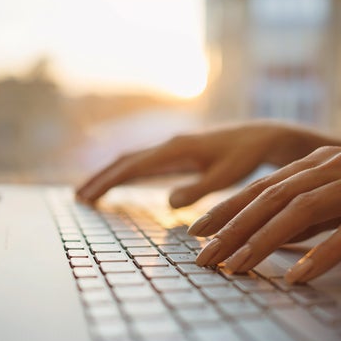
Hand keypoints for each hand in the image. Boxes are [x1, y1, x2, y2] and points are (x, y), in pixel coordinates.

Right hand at [77, 122, 317, 207]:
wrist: (261, 137)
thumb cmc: (247, 157)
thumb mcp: (226, 176)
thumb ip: (199, 189)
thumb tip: (168, 203)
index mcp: (177, 149)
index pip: (133, 166)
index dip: (108, 182)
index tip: (88, 196)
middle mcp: (170, 145)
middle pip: (126, 161)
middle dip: (101, 179)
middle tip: (79, 198)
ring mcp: (172, 148)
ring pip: (133, 160)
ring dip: (111, 176)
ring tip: (90, 192)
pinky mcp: (178, 153)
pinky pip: (145, 163)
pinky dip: (127, 174)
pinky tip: (121, 184)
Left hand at [190, 145, 340, 282]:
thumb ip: (309, 207)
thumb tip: (274, 234)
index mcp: (316, 164)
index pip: (261, 187)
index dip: (227, 208)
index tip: (198, 231)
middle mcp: (331, 168)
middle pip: (271, 198)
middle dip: (233, 229)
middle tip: (205, 257)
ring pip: (302, 211)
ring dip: (265, 241)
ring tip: (239, 268)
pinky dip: (324, 252)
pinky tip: (301, 275)